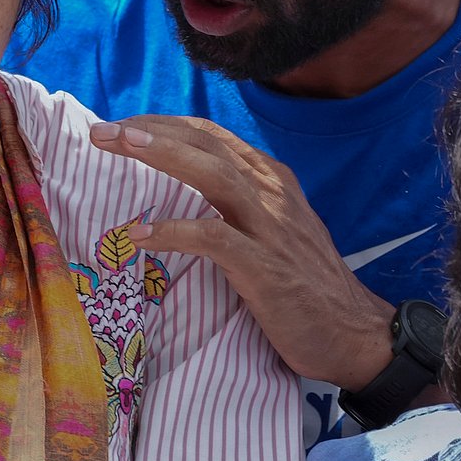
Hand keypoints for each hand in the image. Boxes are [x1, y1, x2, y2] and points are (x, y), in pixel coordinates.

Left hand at [90, 115, 395, 388]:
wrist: (357, 334)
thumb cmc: (302, 281)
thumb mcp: (270, 226)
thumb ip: (233, 198)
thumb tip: (178, 182)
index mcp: (269, 177)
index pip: (209, 134)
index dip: (162, 125)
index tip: (121, 127)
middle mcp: (271, 192)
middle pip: (205, 143)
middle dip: (150, 130)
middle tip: (102, 130)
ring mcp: (270, 227)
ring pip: (212, 173)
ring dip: (163, 155)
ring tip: (119, 146)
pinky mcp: (265, 268)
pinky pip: (214, 239)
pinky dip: (174, 232)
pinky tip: (139, 236)